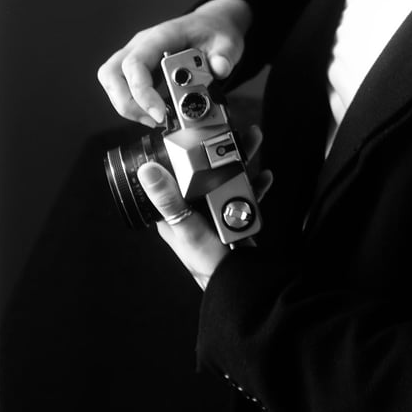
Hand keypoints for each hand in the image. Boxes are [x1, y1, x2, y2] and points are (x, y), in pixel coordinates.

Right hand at [97, 0, 252, 126]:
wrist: (211, 24)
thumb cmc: (213, 30)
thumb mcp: (228, 40)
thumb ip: (224, 55)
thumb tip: (219, 69)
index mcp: (161, 35)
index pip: (136, 63)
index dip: (141, 92)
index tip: (160, 113)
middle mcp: (141, 44)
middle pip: (111, 74)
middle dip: (127, 103)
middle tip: (154, 119)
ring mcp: (137, 55)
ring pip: (112, 82)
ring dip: (127, 106)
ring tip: (155, 119)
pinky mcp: (138, 69)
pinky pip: (122, 88)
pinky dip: (134, 105)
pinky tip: (156, 113)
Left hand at [137, 130, 272, 290]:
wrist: (239, 281)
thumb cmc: (208, 262)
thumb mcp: (186, 227)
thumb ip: (168, 199)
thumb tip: (148, 171)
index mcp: (175, 209)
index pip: (174, 172)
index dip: (182, 150)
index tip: (194, 131)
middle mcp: (194, 206)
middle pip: (205, 168)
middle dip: (220, 148)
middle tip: (232, 131)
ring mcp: (214, 209)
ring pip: (227, 176)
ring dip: (241, 159)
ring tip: (252, 143)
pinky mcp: (233, 214)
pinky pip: (244, 192)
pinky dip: (255, 182)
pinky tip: (264, 176)